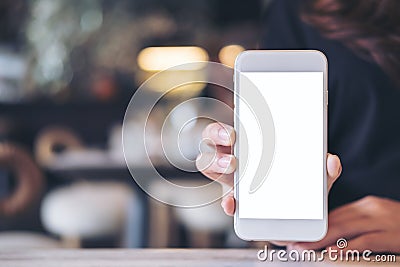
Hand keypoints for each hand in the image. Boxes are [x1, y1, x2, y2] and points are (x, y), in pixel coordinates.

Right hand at [196, 122, 341, 215]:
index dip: (229, 121)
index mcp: (253, 144)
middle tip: (233, 139)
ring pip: (209, 163)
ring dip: (215, 161)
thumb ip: (324, 170)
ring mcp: (232, 179)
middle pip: (213, 139)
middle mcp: (236, 157)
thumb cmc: (298, 186)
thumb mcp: (315, 176)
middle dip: (217, 135)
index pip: (234, 125)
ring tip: (232, 164)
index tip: (235, 122)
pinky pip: (224, 199)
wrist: (296, 216)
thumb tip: (331, 161)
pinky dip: (227, 202)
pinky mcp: (235, 201)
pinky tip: (234, 203)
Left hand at [290, 196, 399, 252]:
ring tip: (306, 249)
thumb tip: (332, 235)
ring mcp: (383, 220)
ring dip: (323, 242)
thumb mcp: (378, 219)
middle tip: (296, 243)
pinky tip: (333, 253)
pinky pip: (366, 242)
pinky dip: (347, 248)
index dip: (315, 226)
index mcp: (366, 205)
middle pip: (335, 221)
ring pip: (345, 230)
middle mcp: (372, 209)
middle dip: (313, 234)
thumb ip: (357, 224)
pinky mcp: (392, 234)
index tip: (300, 234)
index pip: (334, 215)